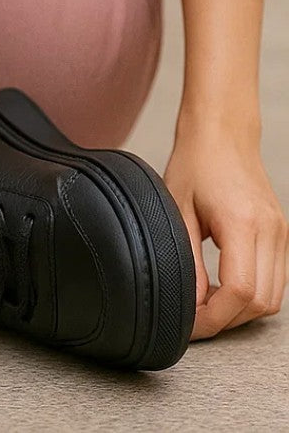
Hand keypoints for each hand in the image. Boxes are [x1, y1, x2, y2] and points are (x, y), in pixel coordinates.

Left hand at [162, 131, 288, 339]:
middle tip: (195, 316)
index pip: (240, 291)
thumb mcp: (177, 208)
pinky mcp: (282, 234)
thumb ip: (186, 259)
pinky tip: (224, 285)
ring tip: (207, 300)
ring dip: (242, 310)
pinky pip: (276, 280)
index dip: (215, 317)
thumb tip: (192, 303)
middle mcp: (270, 231)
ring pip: (274, 297)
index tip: (191, 321)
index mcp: (242, 222)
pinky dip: (254, 293)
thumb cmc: (195, 162)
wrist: (222, 133)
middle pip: (261, 302)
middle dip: (227, 319)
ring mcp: (281, 233)